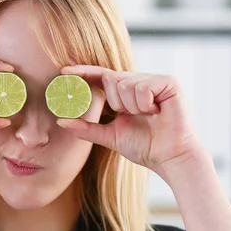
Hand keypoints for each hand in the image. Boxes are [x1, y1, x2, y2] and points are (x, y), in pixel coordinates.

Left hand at [56, 65, 204, 176]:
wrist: (169, 158)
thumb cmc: (145, 147)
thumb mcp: (110, 136)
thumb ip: (86, 128)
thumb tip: (61, 122)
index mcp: (126, 94)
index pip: (101, 77)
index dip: (83, 72)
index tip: (63, 72)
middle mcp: (139, 82)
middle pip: (110, 79)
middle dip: (115, 103)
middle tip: (131, 116)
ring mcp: (154, 80)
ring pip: (124, 83)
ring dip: (131, 106)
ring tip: (148, 116)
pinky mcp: (169, 82)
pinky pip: (141, 86)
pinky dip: (144, 103)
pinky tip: (156, 112)